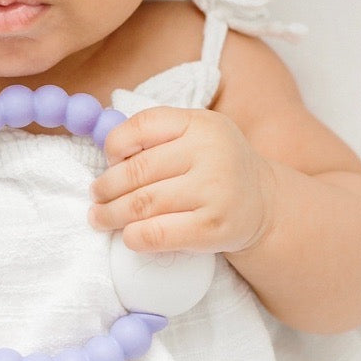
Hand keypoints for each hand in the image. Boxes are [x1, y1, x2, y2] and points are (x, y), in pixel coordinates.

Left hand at [89, 107, 275, 254]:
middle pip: (137, 170)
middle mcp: (210, 153)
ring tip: (100, 218)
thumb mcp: (196, 134)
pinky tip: (128, 236)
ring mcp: (214, 191)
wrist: (264, 202)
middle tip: (96, 197)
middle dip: (106, 187)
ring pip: (143, 203)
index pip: (142, 126)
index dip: (115, 145)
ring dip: (112, 214)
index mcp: (199, 124)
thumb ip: (158, 136)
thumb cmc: (216, 166)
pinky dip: (135, 237)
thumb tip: (107, 157)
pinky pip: (159, 233)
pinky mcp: (213, 228)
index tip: (109, 162)